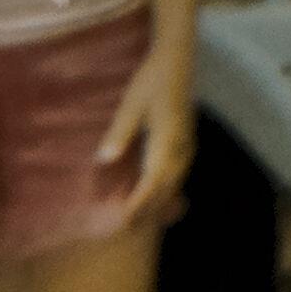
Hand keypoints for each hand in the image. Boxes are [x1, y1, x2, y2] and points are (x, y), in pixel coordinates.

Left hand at [99, 41, 196, 219]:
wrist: (176, 62)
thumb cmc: (151, 81)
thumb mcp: (131, 104)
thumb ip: (120, 132)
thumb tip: (104, 159)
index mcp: (167, 139)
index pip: (153, 180)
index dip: (139, 203)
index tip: (124, 220)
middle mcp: (181, 148)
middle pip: (166, 188)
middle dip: (147, 210)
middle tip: (126, 229)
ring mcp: (186, 147)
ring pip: (174, 184)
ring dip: (157, 203)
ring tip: (138, 220)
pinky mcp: (185, 144)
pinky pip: (177, 176)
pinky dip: (166, 191)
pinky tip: (155, 198)